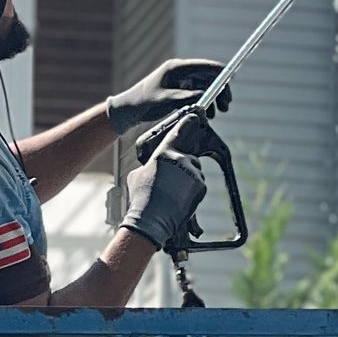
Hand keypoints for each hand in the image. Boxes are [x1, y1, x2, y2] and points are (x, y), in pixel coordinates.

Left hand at [104, 59, 230, 138]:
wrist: (128, 111)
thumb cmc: (143, 102)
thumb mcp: (164, 100)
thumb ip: (184, 97)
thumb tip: (204, 96)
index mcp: (176, 68)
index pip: (205, 66)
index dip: (220, 73)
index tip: (231, 83)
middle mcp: (180, 73)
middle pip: (208, 77)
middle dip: (219, 90)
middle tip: (226, 105)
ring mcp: (180, 82)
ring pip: (204, 88)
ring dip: (214, 99)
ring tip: (218, 113)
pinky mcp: (179, 92)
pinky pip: (197, 95)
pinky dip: (204, 103)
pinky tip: (208, 114)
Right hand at [121, 121, 207, 253]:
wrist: (151, 221)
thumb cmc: (141, 199)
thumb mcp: (136, 177)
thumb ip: (147, 166)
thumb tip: (149, 167)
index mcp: (163, 154)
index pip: (178, 133)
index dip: (188, 123)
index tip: (196, 115)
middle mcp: (180, 159)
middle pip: (189, 157)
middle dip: (183, 167)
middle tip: (170, 182)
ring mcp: (192, 172)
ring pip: (194, 172)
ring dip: (187, 180)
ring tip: (173, 194)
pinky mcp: (201, 186)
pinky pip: (198, 185)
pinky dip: (192, 191)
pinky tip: (180, 200)